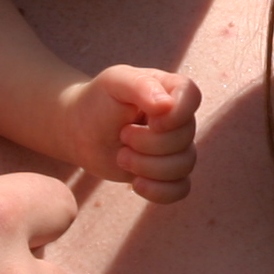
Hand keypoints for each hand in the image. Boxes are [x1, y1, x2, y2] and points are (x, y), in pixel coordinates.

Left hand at [70, 65, 201, 202]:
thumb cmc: (99, 100)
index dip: (174, 115)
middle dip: (148, 143)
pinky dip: (159, 191)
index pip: (192, 97)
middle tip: (122, 135)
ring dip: (147, 166)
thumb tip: (167, 105)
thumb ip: (140, 86)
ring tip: (121, 156)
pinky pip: (181, 189)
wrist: (82, 130)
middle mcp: (180, 118)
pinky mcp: (168, 173)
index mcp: (172, 89)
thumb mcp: (114, 82)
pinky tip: (135, 184)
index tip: (149, 121)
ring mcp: (176, 147)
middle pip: (184, 138)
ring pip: (184, 166)